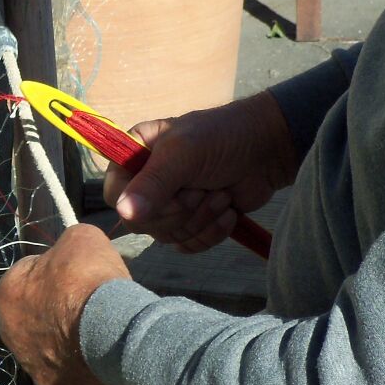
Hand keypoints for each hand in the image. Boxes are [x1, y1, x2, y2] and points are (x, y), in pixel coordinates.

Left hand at [0, 223, 128, 384]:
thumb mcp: (81, 238)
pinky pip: (63, 367)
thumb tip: (69, 253)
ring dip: (63, 335)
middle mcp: (7, 331)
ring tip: (93, 327)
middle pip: (34, 310)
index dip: (54, 269)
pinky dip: (77, 359)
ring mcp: (28, 362)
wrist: (112, 331)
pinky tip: (96, 349)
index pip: (28, 272)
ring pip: (46, 342)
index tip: (76, 272)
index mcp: (6, 292)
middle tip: (85, 299)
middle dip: (54, 305)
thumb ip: (67, 244)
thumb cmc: (89, 280)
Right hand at [105, 92, 296, 253]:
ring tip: (222, 194)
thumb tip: (124, 212)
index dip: (141, 202)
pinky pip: (187, 246)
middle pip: (143, 222)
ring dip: (202, 219)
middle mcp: (146, 180)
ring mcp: (169, 204)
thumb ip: (155, 182)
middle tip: (205, 187)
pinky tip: (229, 211)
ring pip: (168, 236)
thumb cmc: (224, 138)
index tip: (173, 192)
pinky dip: (211, 233)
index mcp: (135, 154)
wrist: (269, 150)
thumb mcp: (186, 153)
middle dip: (182, 210)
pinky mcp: (192, 222)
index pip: (114, 193)